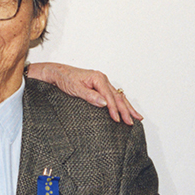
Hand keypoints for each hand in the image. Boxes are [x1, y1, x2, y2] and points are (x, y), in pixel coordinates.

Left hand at [28, 62, 142, 123]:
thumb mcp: (75, 88)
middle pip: (118, 97)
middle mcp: (102, 79)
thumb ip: (90, 96)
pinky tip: (126, 109)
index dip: (114, 110)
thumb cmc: (65, 79)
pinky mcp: (100, 87)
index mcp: (98, 78)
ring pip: (118, 96)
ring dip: (127, 107)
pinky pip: (114, 96)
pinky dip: (121, 103)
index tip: (117, 120)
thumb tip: (104, 103)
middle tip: (132, 122)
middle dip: (126, 110)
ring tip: (137, 117)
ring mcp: (102, 83)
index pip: (110, 97)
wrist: (57, 73)